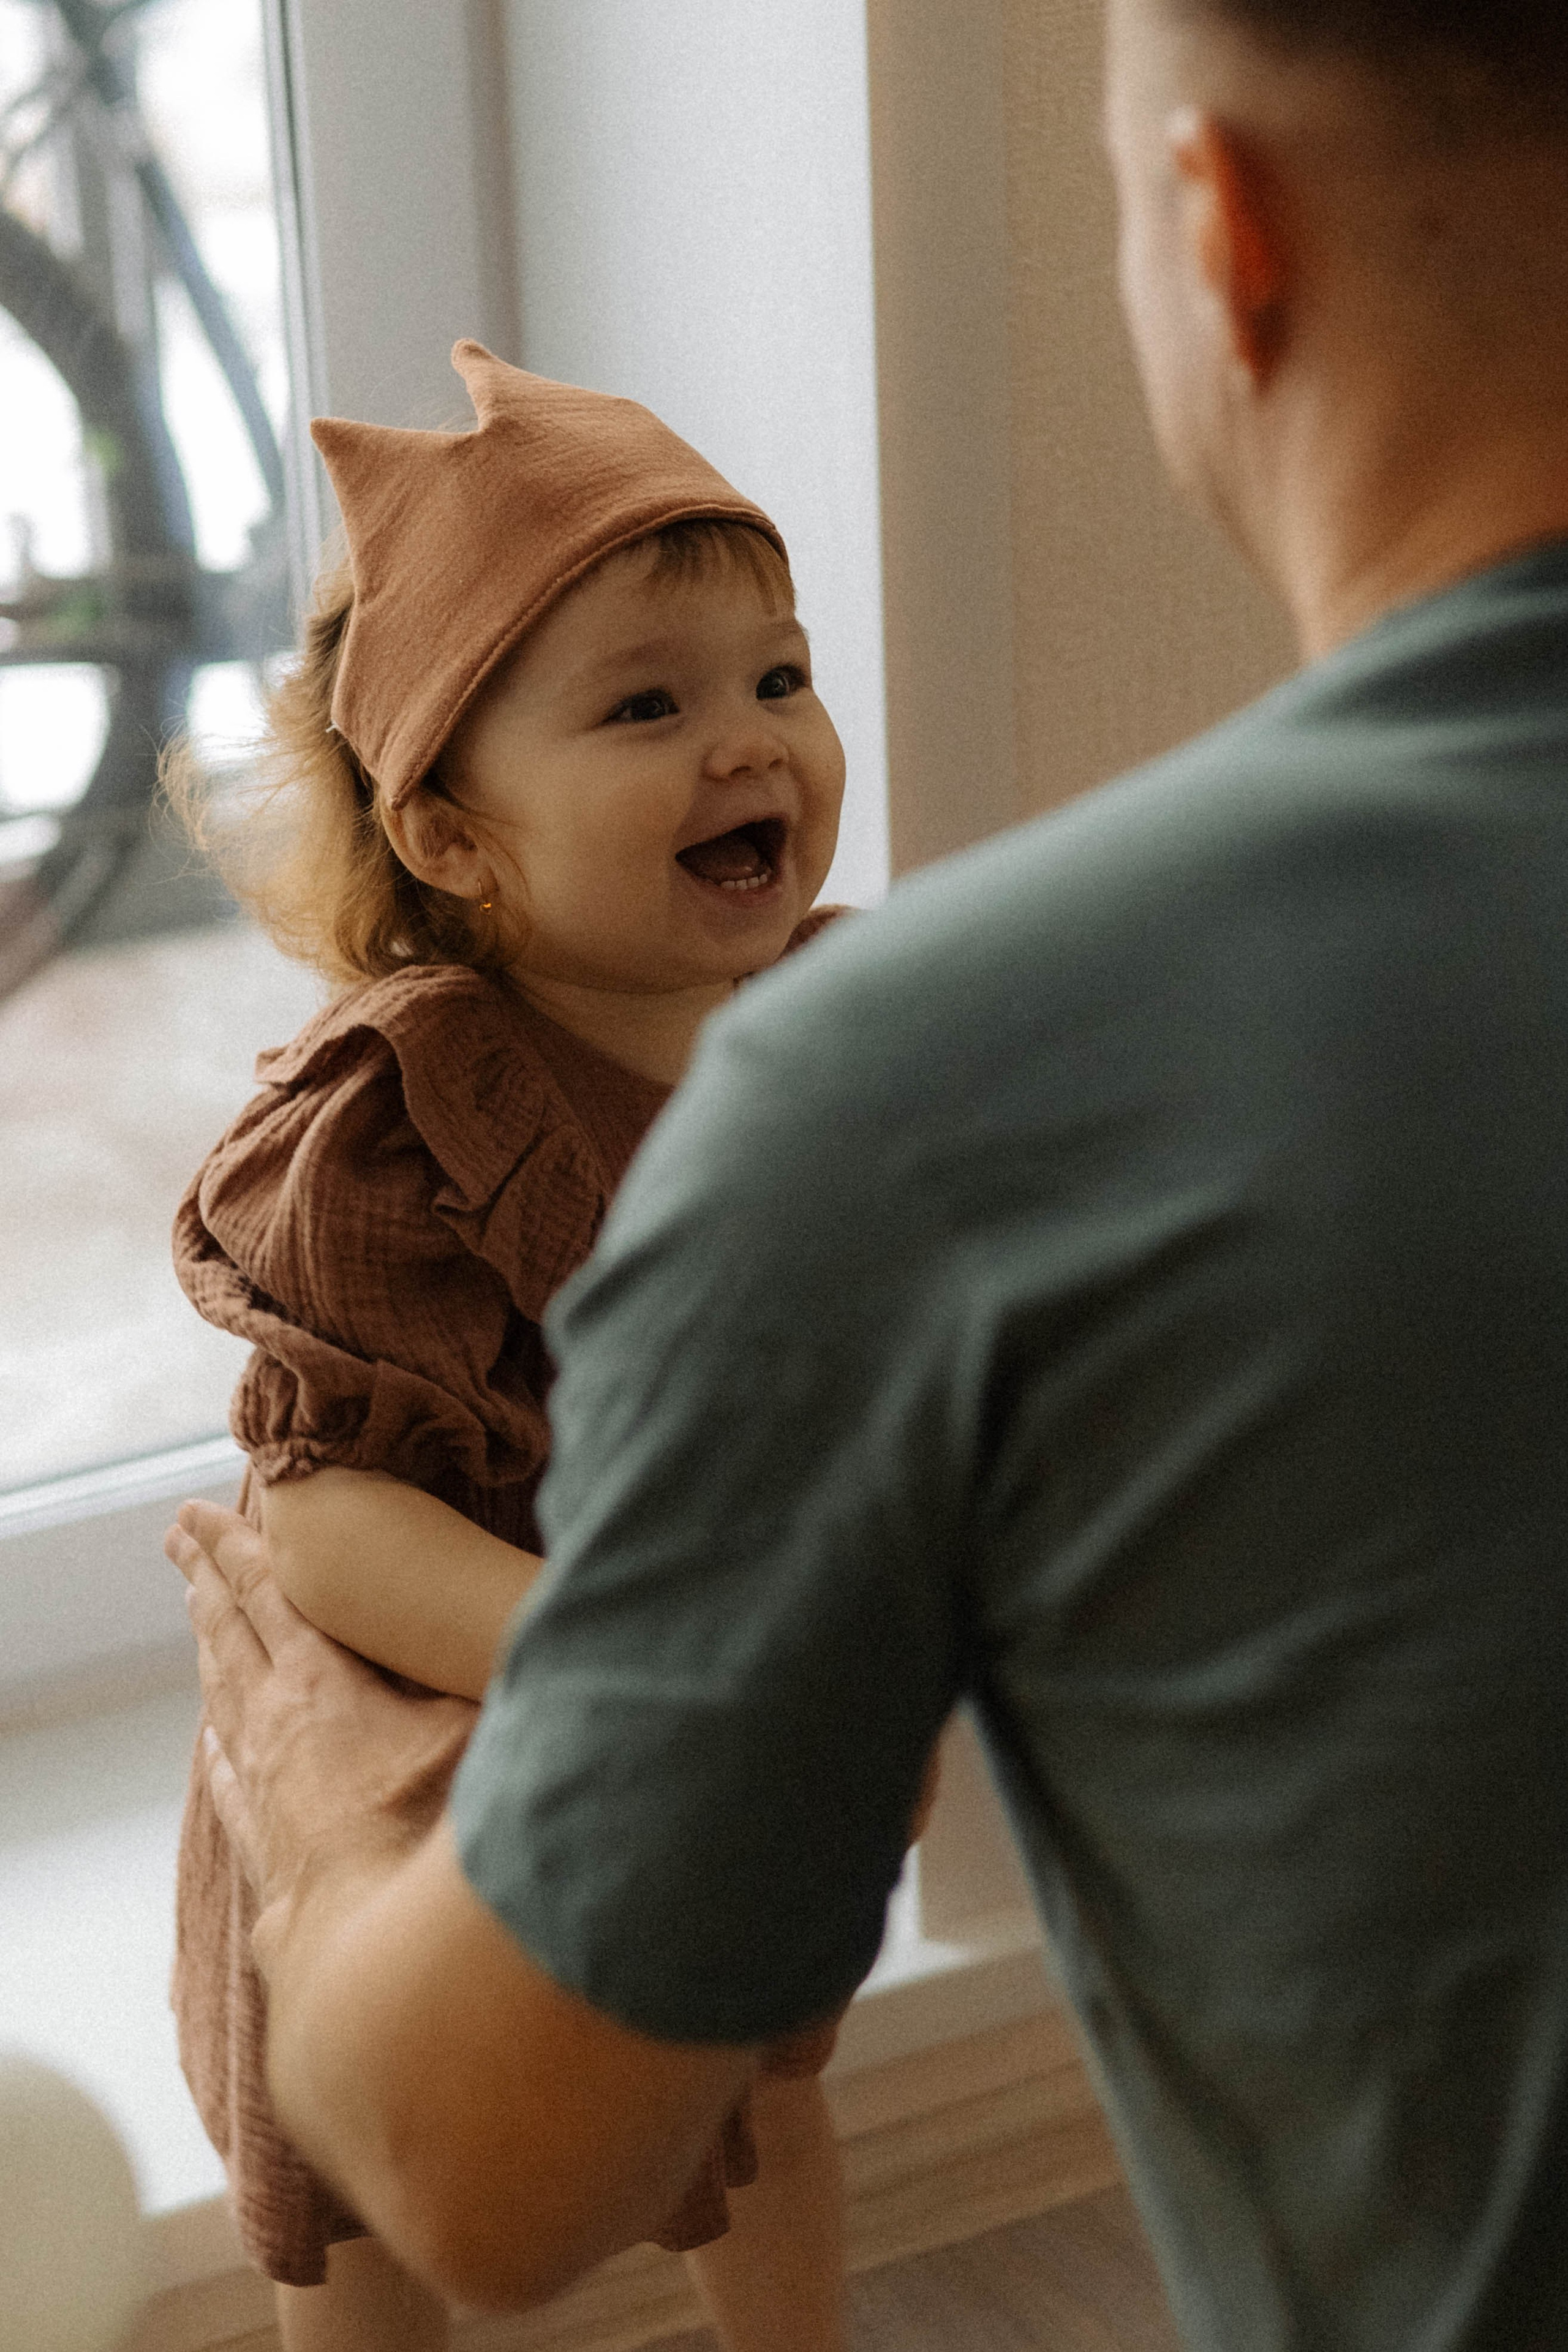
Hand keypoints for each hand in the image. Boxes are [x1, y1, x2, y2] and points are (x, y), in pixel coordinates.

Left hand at [167, 1501, 477, 1966]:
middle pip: (228, 1632)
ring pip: (223, 1697)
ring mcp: (264, 1790)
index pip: (266, 1592)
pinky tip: (213, 1738)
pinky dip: (218, 1741)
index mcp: (319, 1681)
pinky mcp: (268, 1847)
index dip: (235, 1546)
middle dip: (205, 1576)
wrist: (378, 1965)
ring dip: (209, 1646)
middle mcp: (274, 1727)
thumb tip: (560, 1599)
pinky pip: (227, 1776)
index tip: (199, 1512)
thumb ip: (498, 1659)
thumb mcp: (482, 1724)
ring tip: (197, 1612)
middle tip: (178, 1535)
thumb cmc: (433, 1838)